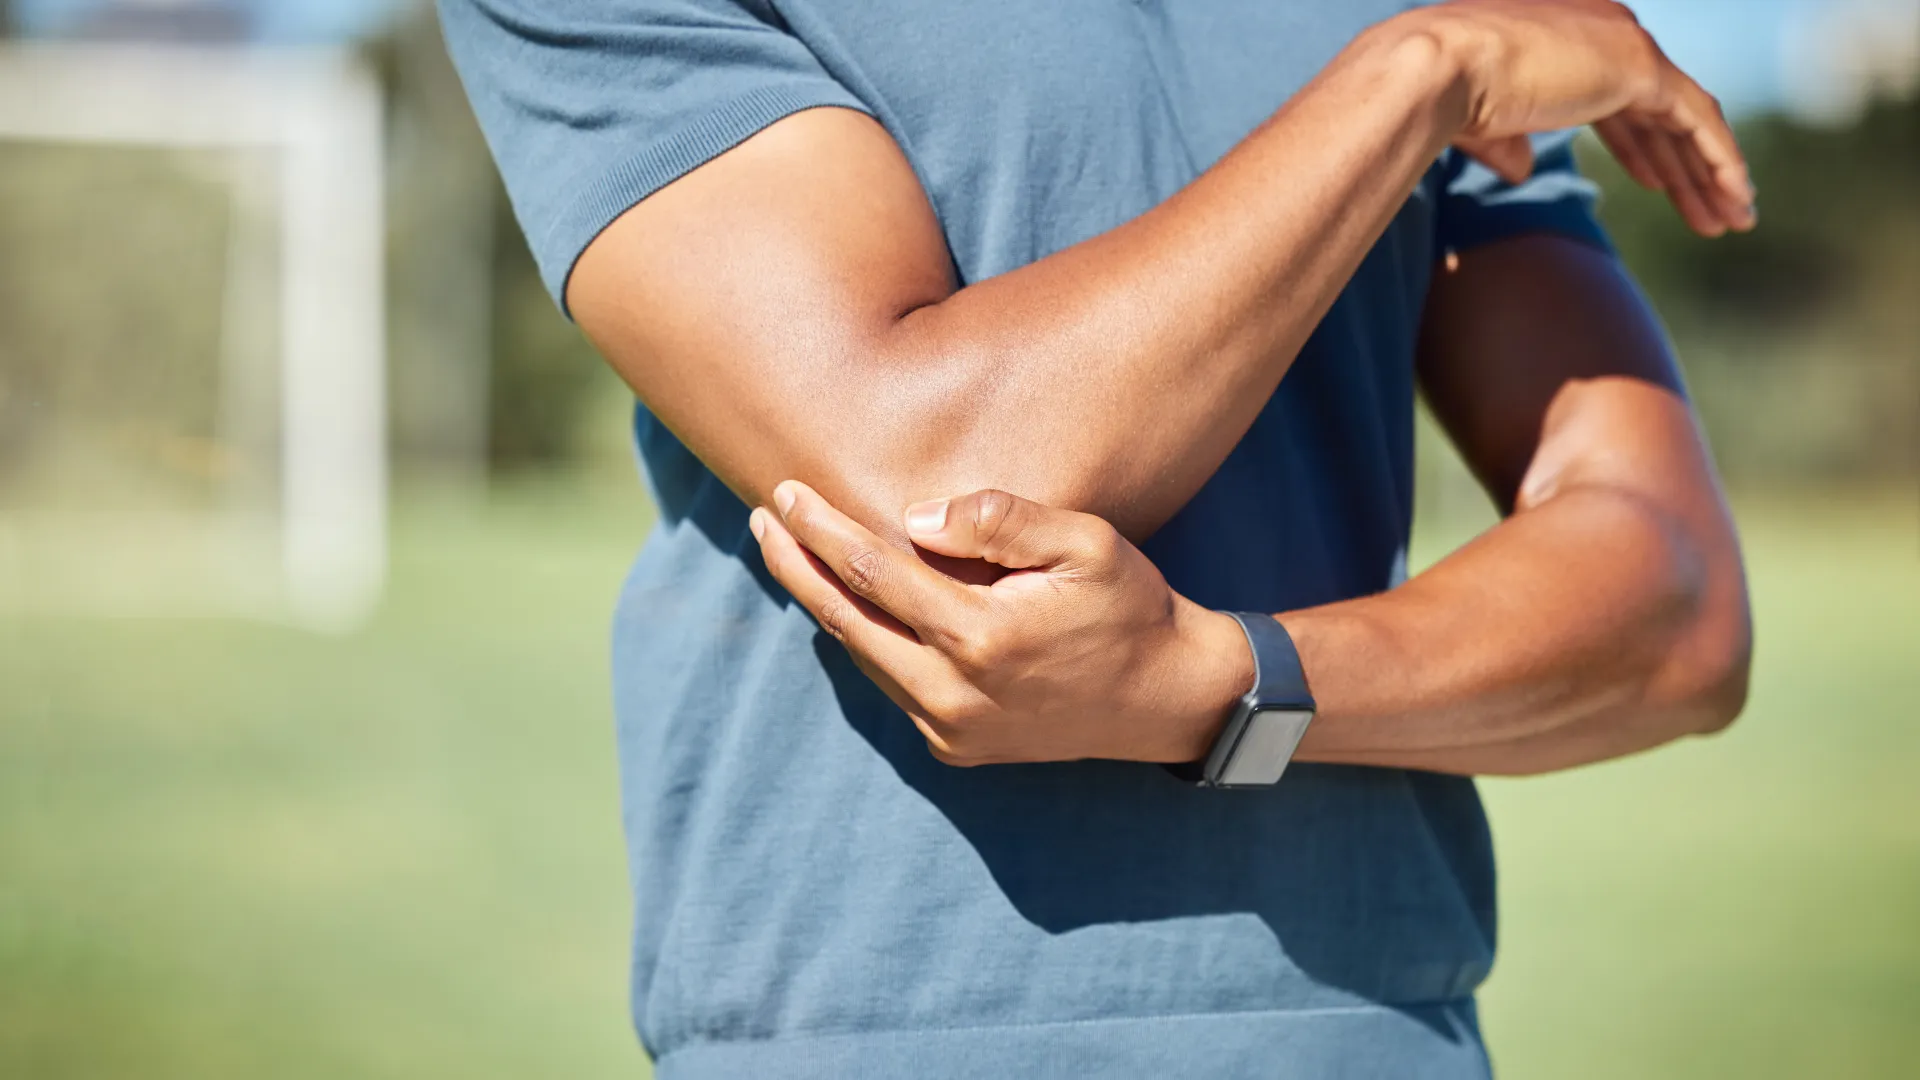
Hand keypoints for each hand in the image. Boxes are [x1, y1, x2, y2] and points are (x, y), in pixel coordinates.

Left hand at [749, 482, 1252, 765]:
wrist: (1169, 698)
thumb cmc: (1129, 606)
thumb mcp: (1085, 542)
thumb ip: (999, 520)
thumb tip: (909, 519)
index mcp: (980, 637)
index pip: (871, 572)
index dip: (820, 529)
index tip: (786, 491)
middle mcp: (953, 693)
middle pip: (844, 620)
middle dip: (795, 565)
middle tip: (762, 519)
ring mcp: (951, 729)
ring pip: (860, 658)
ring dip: (821, 604)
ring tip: (792, 553)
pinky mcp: (955, 747)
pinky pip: (891, 686)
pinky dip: (863, 643)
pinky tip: (849, 605)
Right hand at [1407, 0, 1754, 236]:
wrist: (1443, 71)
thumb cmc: (1445, 98)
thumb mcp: (1483, 126)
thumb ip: (1507, 143)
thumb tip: (1521, 171)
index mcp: (1570, 41)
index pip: (1623, 99)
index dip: (1643, 147)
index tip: (1661, 186)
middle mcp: (1605, 31)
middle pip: (1660, 113)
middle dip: (1686, 167)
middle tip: (1711, 212)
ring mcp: (1626, 45)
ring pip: (1687, 119)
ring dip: (1712, 173)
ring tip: (1734, 220)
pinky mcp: (1640, 66)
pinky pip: (1698, 119)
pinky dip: (1721, 160)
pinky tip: (1736, 198)